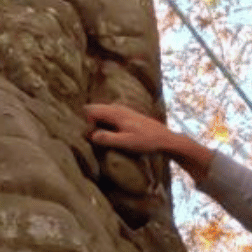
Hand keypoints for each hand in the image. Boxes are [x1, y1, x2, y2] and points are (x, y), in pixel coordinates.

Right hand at [84, 103, 212, 179]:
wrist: (165, 139)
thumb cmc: (146, 142)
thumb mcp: (125, 143)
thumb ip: (107, 138)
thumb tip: (91, 135)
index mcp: (115, 113)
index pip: (90, 111)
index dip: (86, 123)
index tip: (90, 137)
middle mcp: (118, 108)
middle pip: (95, 109)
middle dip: (89, 121)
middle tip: (91, 137)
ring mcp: (123, 110)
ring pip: (102, 112)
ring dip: (97, 122)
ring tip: (98, 136)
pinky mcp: (127, 115)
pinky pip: (109, 115)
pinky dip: (105, 122)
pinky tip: (110, 133)